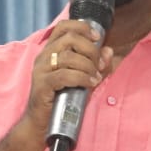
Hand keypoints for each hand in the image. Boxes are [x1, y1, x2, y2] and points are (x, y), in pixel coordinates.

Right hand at [20, 21, 112, 139]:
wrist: (41, 124)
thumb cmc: (62, 100)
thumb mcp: (83, 79)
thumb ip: (96, 65)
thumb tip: (108, 51)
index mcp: (50, 51)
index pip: (63, 27)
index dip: (82, 27)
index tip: (97, 37)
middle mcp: (43, 57)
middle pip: (69, 39)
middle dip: (90, 49)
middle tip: (99, 64)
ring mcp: (41, 70)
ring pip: (68, 56)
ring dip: (88, 66)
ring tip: (95, 77)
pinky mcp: (42, 85)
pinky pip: (65, 75)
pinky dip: (82, 78)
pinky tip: (90, 83)